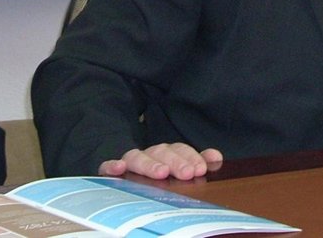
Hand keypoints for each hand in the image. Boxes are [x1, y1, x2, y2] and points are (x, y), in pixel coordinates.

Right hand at [98, 143, 223, 180]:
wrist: (126, 173)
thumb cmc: (159, 173)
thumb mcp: (180, 167)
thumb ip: (198, 160)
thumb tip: (216, 156)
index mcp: (166, 153)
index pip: (179, 150)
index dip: (190, 157)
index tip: (200, 168)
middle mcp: (149, 154)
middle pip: (161, 152)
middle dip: (175, 161)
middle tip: (187, 173)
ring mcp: (129, 162)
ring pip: (138, 157)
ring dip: (149, 164)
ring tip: (161, 173)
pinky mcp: (109, 170)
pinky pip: (107, 165)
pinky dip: (111, 165)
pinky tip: (119, 168)